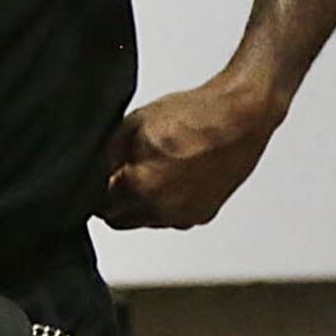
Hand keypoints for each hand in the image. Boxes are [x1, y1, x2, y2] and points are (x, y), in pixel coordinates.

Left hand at [98, 73, 288, 230]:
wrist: (241, 116)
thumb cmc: (195, 115)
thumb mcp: (135, 123)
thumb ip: (109, 153)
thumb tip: (94, 171)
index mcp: (139, 188)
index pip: (99, 206)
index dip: (96, 191)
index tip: (100, 179)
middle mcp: (162, 210)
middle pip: (121, 219)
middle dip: (116, 201)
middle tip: (121, 175)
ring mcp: (185, 216)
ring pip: (148, 220)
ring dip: (143, 203)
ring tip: (155, 167)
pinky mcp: (203, 214)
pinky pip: (173, 217)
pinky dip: (167, 204)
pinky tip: (175, 175)